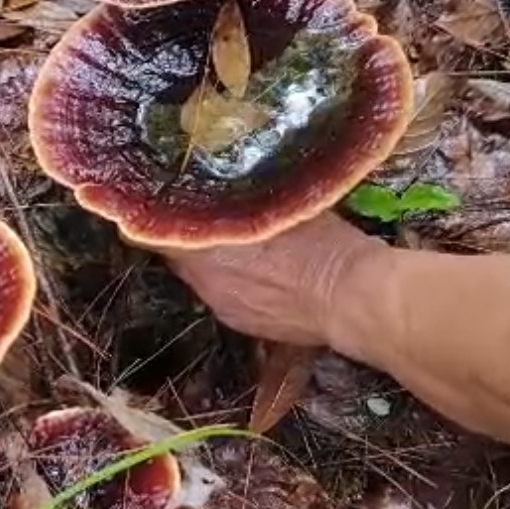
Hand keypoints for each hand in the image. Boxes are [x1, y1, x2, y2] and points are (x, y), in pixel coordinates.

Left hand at [164, 212, 380, 351]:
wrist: (352, 299)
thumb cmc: (322, 244)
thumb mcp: (283, 202)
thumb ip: (250, 195)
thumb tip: (240, 181)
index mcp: (205, 250)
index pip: (156, 233)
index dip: (162, 214)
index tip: (169, 199)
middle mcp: (206, 283)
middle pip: (180, 256)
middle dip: (191, 237)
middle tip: (208, 216)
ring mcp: (224, 308)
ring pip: (204, 279)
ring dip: (213, 263)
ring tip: (234, 245)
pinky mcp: (246, 327)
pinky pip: (227, 298)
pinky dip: (235, 284)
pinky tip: (258, 274)